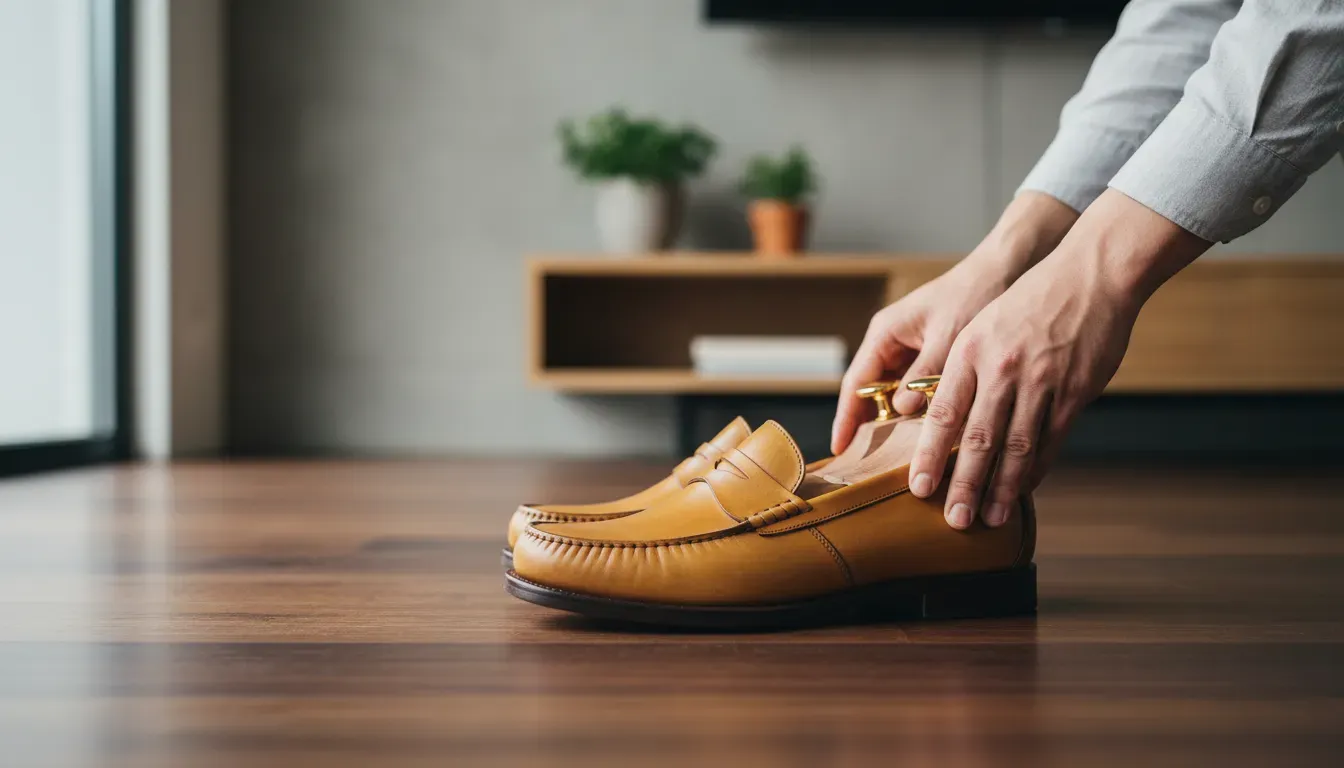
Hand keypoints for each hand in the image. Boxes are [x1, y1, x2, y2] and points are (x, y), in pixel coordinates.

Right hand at [832, 193, 1077, 454]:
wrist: (1010, 269)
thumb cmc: (976, 292)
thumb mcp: (949, 335)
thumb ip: (925, 373)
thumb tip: (900, 410)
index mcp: (886, 333)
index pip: (855, 383)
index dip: (846, 419)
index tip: (841, 450)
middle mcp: (895, 345)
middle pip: (872, 396)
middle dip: (871, 430)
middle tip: (870, 466)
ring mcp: (914, 353)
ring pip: (898, 399)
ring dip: (901, 426)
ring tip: (903, 461)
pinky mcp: (936, 361)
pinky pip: (923, 395)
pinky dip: (928, 416)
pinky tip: (937, 440)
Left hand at [910, 190, 1211, 528]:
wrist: (1088, 276)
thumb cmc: (1026, 304)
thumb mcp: (980, 328)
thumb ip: (961, 374)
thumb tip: (941, 421)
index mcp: (970, 353)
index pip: (943, 414)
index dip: (930, 456)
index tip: (919, 488)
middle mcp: (1002, 370)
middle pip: (979, 439)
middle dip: (964, 485)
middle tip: (953, 520)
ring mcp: (1040, 382)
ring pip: (1017, 446)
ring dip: (1002, 487)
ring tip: (990, 517)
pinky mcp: (1074, 391)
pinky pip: (1051, 439)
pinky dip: (1036, 468)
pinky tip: (1025, 488)